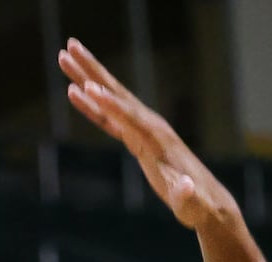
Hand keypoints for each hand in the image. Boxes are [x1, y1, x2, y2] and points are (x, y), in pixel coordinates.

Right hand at [59, 39, 238, 231]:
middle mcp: (151, 125)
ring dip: (87, 78)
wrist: (206, 202)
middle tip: (69, 47)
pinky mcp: (138, 138)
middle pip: (116, 94)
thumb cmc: (197, 205)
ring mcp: (145, 129)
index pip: (129, 118)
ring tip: (64, 58)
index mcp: (158, 139)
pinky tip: (75, 93)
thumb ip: (186, 196)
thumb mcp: (191, 204)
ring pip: (111, 99)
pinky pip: (110, 117)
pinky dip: (92, 105)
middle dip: (92, 71)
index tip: (87, 88)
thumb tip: (186, 187)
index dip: (110, 105)